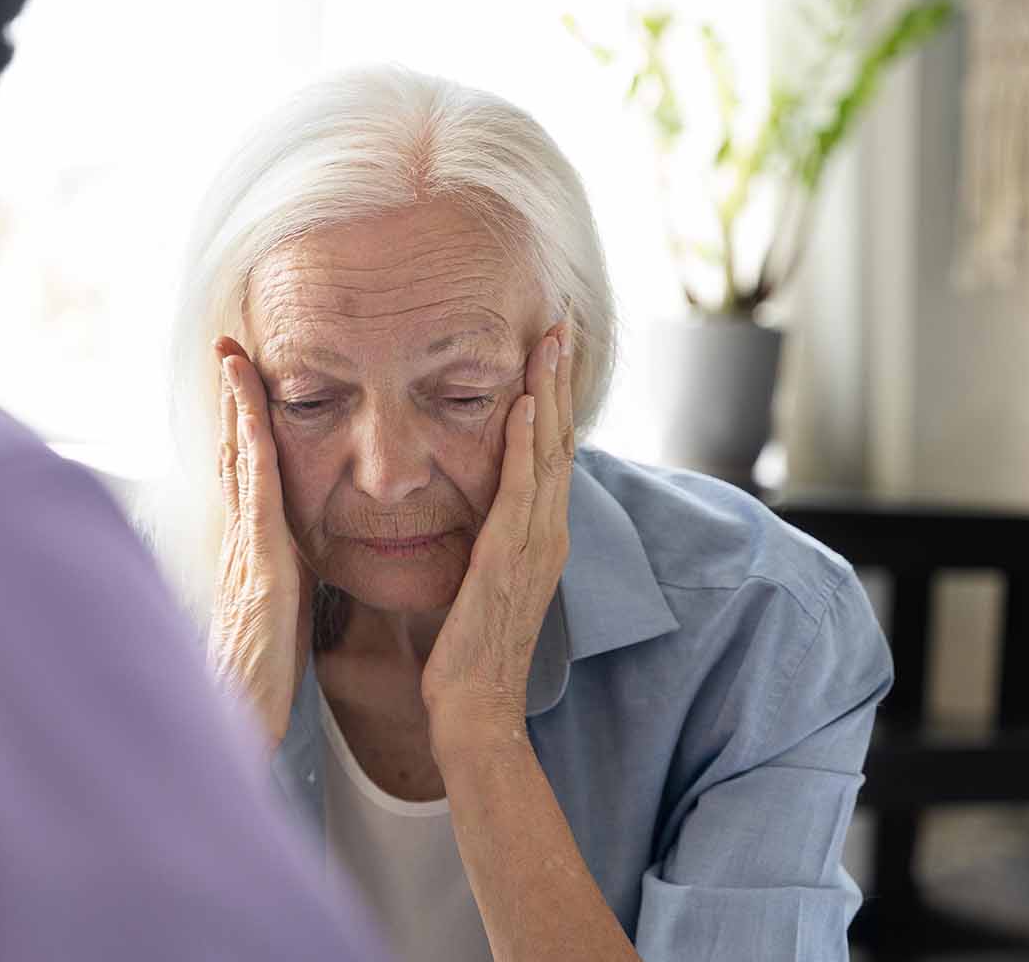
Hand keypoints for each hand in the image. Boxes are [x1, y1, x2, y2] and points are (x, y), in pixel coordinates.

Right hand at [209, 336, 312, 747]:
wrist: (242, 724)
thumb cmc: (261, 681)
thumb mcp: (279, 616)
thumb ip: (284, 581)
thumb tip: (296, 562)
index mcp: (252, 551)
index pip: (247, 474)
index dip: (243, 425)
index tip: (245, 381)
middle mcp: (241, 541)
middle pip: (234, 455)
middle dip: (231, 400)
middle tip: (229, 347)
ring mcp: (245, 550)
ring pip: (240, 463)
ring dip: (236, 408)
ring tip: (235, 359)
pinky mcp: (261, 567)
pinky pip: (258, 496)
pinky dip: (253, 450)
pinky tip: (255, 418)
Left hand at [421, 323, 574, 752]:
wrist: (475, 708)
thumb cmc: (467, 651)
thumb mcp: (480, 579)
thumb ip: (484, 540)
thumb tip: (472, 509)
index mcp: (540, 535)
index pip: (551, 451)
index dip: (552, 397)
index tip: (547, 348)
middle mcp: (548, 533)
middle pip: (561, 438)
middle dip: (561, 378)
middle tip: (559, 321)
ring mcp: (536, 544)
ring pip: (550, 452)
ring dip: (550, 392)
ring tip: (549, 340)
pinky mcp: (510, 558)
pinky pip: (522, 489)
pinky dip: (527, 444)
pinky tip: (524, 404)